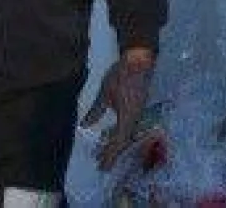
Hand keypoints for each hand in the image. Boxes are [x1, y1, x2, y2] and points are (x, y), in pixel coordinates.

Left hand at [80, 47, 154, 169]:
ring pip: (127, 133)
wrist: (140, 60)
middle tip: (101, 163)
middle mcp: (135, 118)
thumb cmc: (121, 75)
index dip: (110, 155)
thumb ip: (95, 111)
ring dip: (116, 143)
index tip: (101, 165)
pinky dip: (120, 133)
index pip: (118, 141)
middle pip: (124, 141)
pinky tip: (112, 133)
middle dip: (112, 152)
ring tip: (104, 150)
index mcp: (128, 117)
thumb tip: (85, 125)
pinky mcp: (138, 106)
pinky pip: (129, 126)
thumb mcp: (105, 93)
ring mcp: (138, 112)